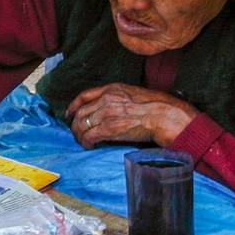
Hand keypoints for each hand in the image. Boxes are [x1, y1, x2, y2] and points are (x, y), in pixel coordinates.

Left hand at [66, 83, 198, 148]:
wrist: (165, 115)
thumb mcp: (133, 94)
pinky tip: (89, 146)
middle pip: (80, 113)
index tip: (69, 114)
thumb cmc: (156, 106)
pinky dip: (86, 142)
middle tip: (77, 133)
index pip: (84, 95)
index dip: (73, 106)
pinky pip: (89, 136)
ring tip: (83, 141)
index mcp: (112, 88)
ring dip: (80, 135)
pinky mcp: (109, 128)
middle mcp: (106, 99)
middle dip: (76, 125)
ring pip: (82, 125)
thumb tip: (107, 110)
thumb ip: (118, 99)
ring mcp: (106, 113)